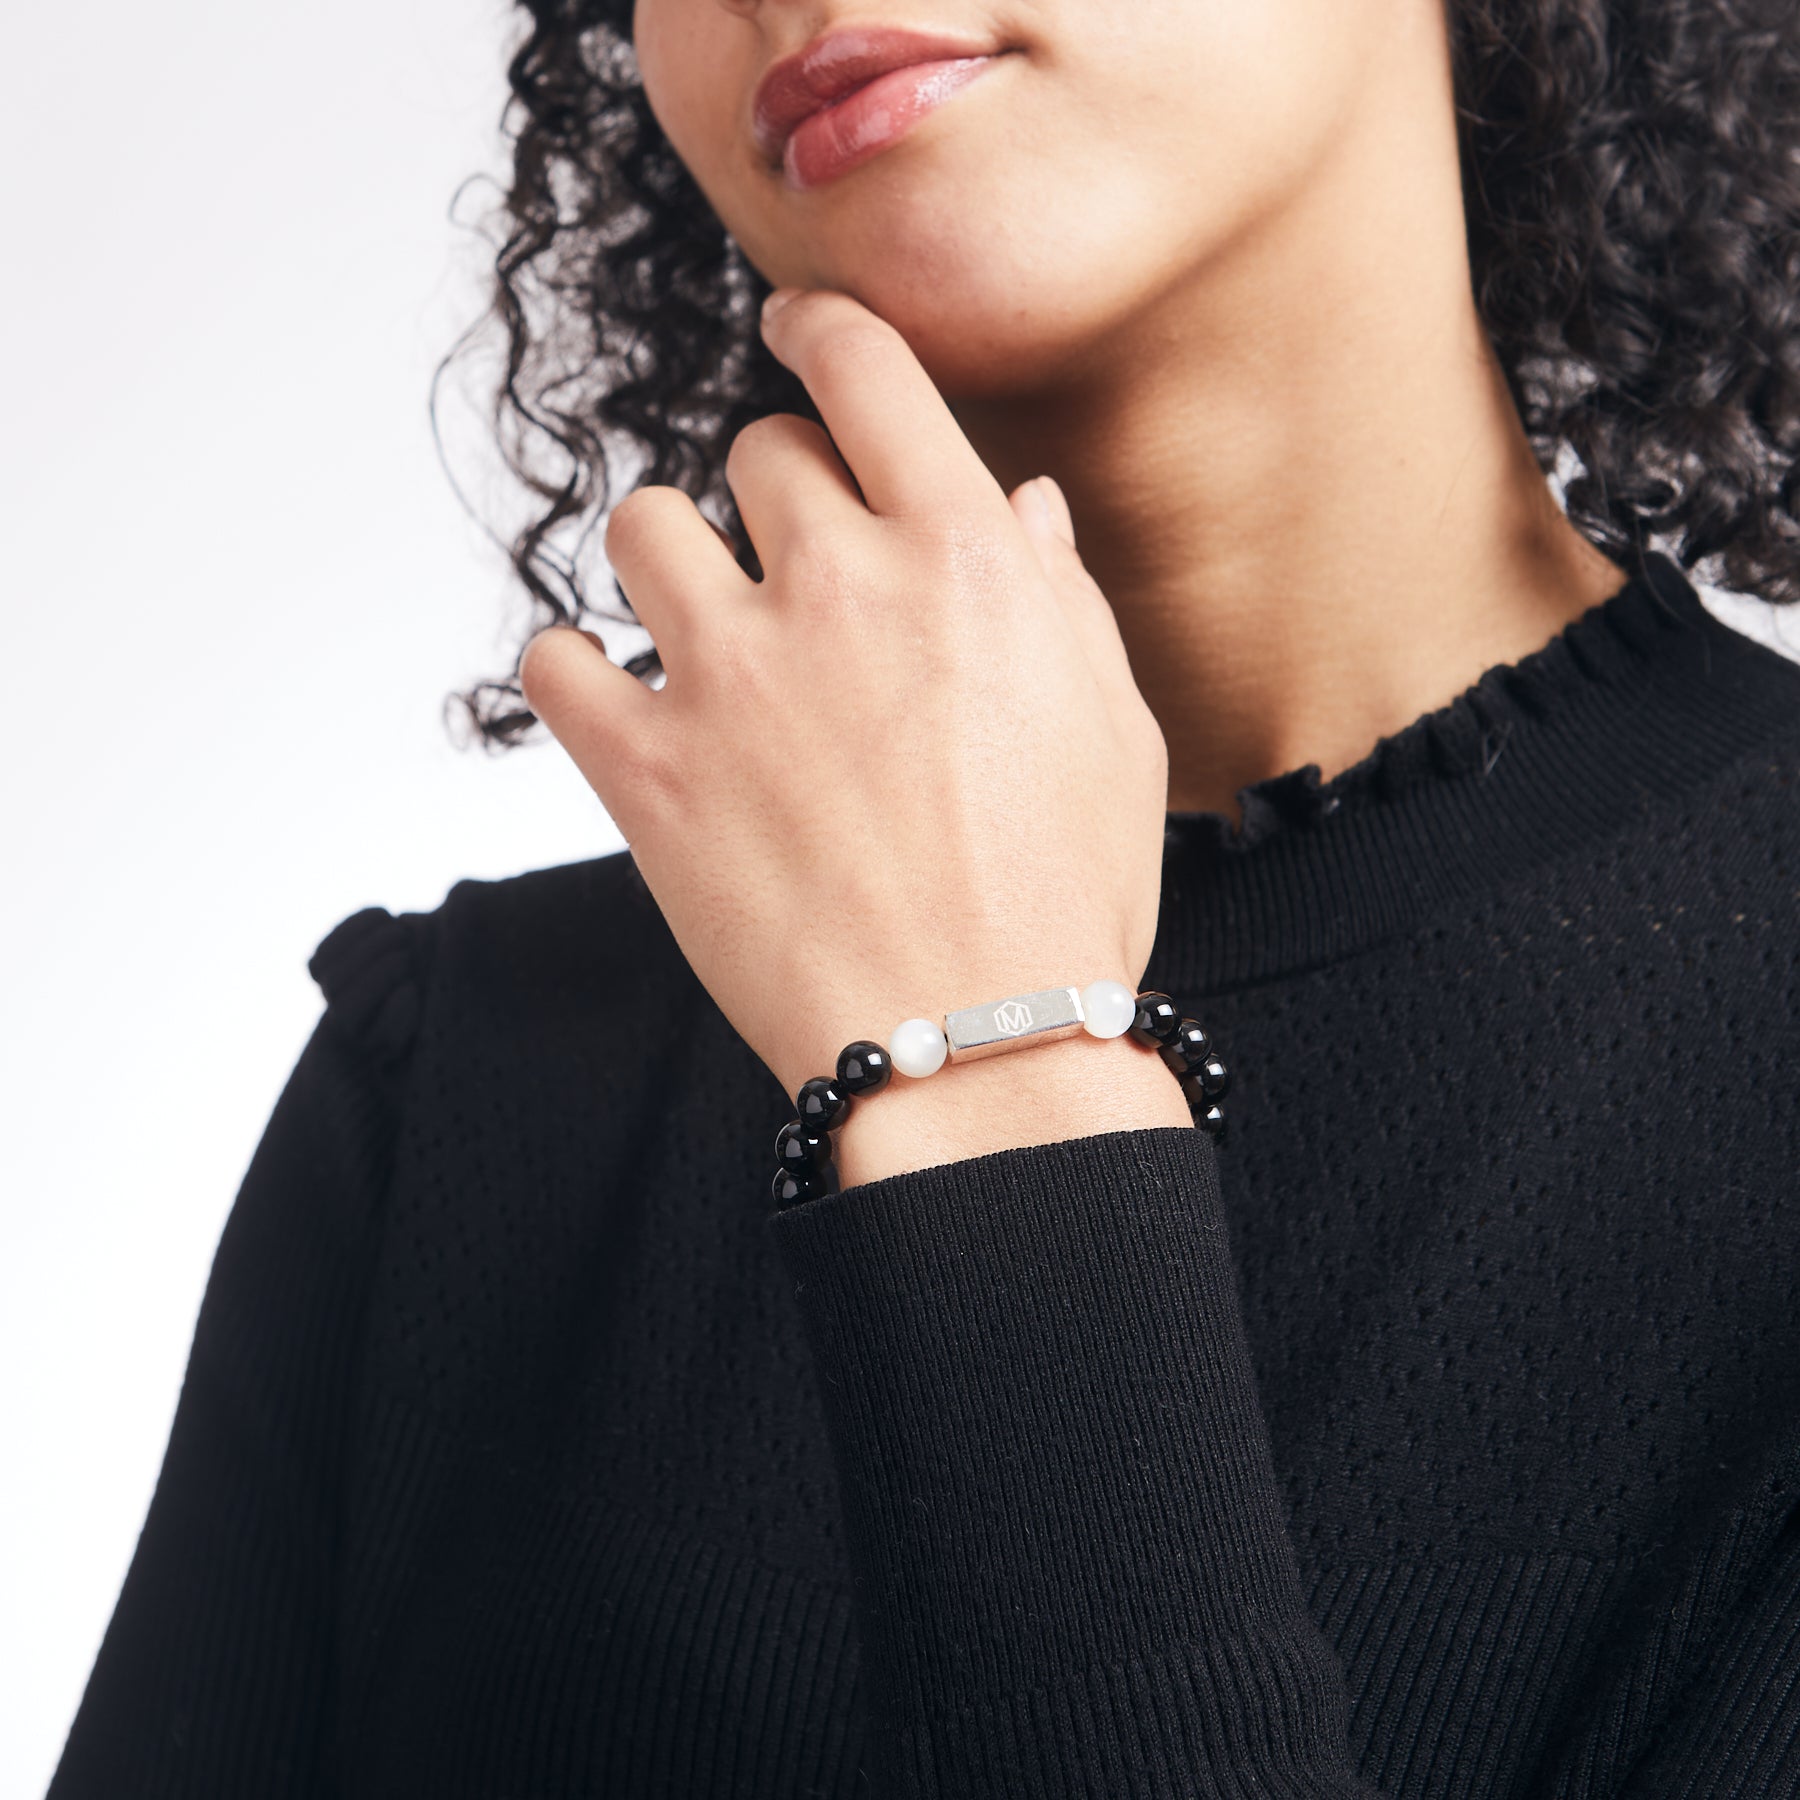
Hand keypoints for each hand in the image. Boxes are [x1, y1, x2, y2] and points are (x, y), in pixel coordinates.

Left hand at [521, 288, 1176, 1142]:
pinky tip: (615, 705)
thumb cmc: (1065, 899)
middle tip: (791, 573)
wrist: (980, 1048)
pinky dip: (575, 674)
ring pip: (640, 528)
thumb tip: (1022, 508)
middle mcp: (841, 588)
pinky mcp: (649, 774)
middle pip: (753, 452)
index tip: (795, 332)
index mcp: (966, 558)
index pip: (866, 371)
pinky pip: (554, 664)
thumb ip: (1057, 598)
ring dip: (667, 562)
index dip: (820, 329)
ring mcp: (734, 676)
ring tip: (699, 631)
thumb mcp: (1114, 729)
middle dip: (771, 496)